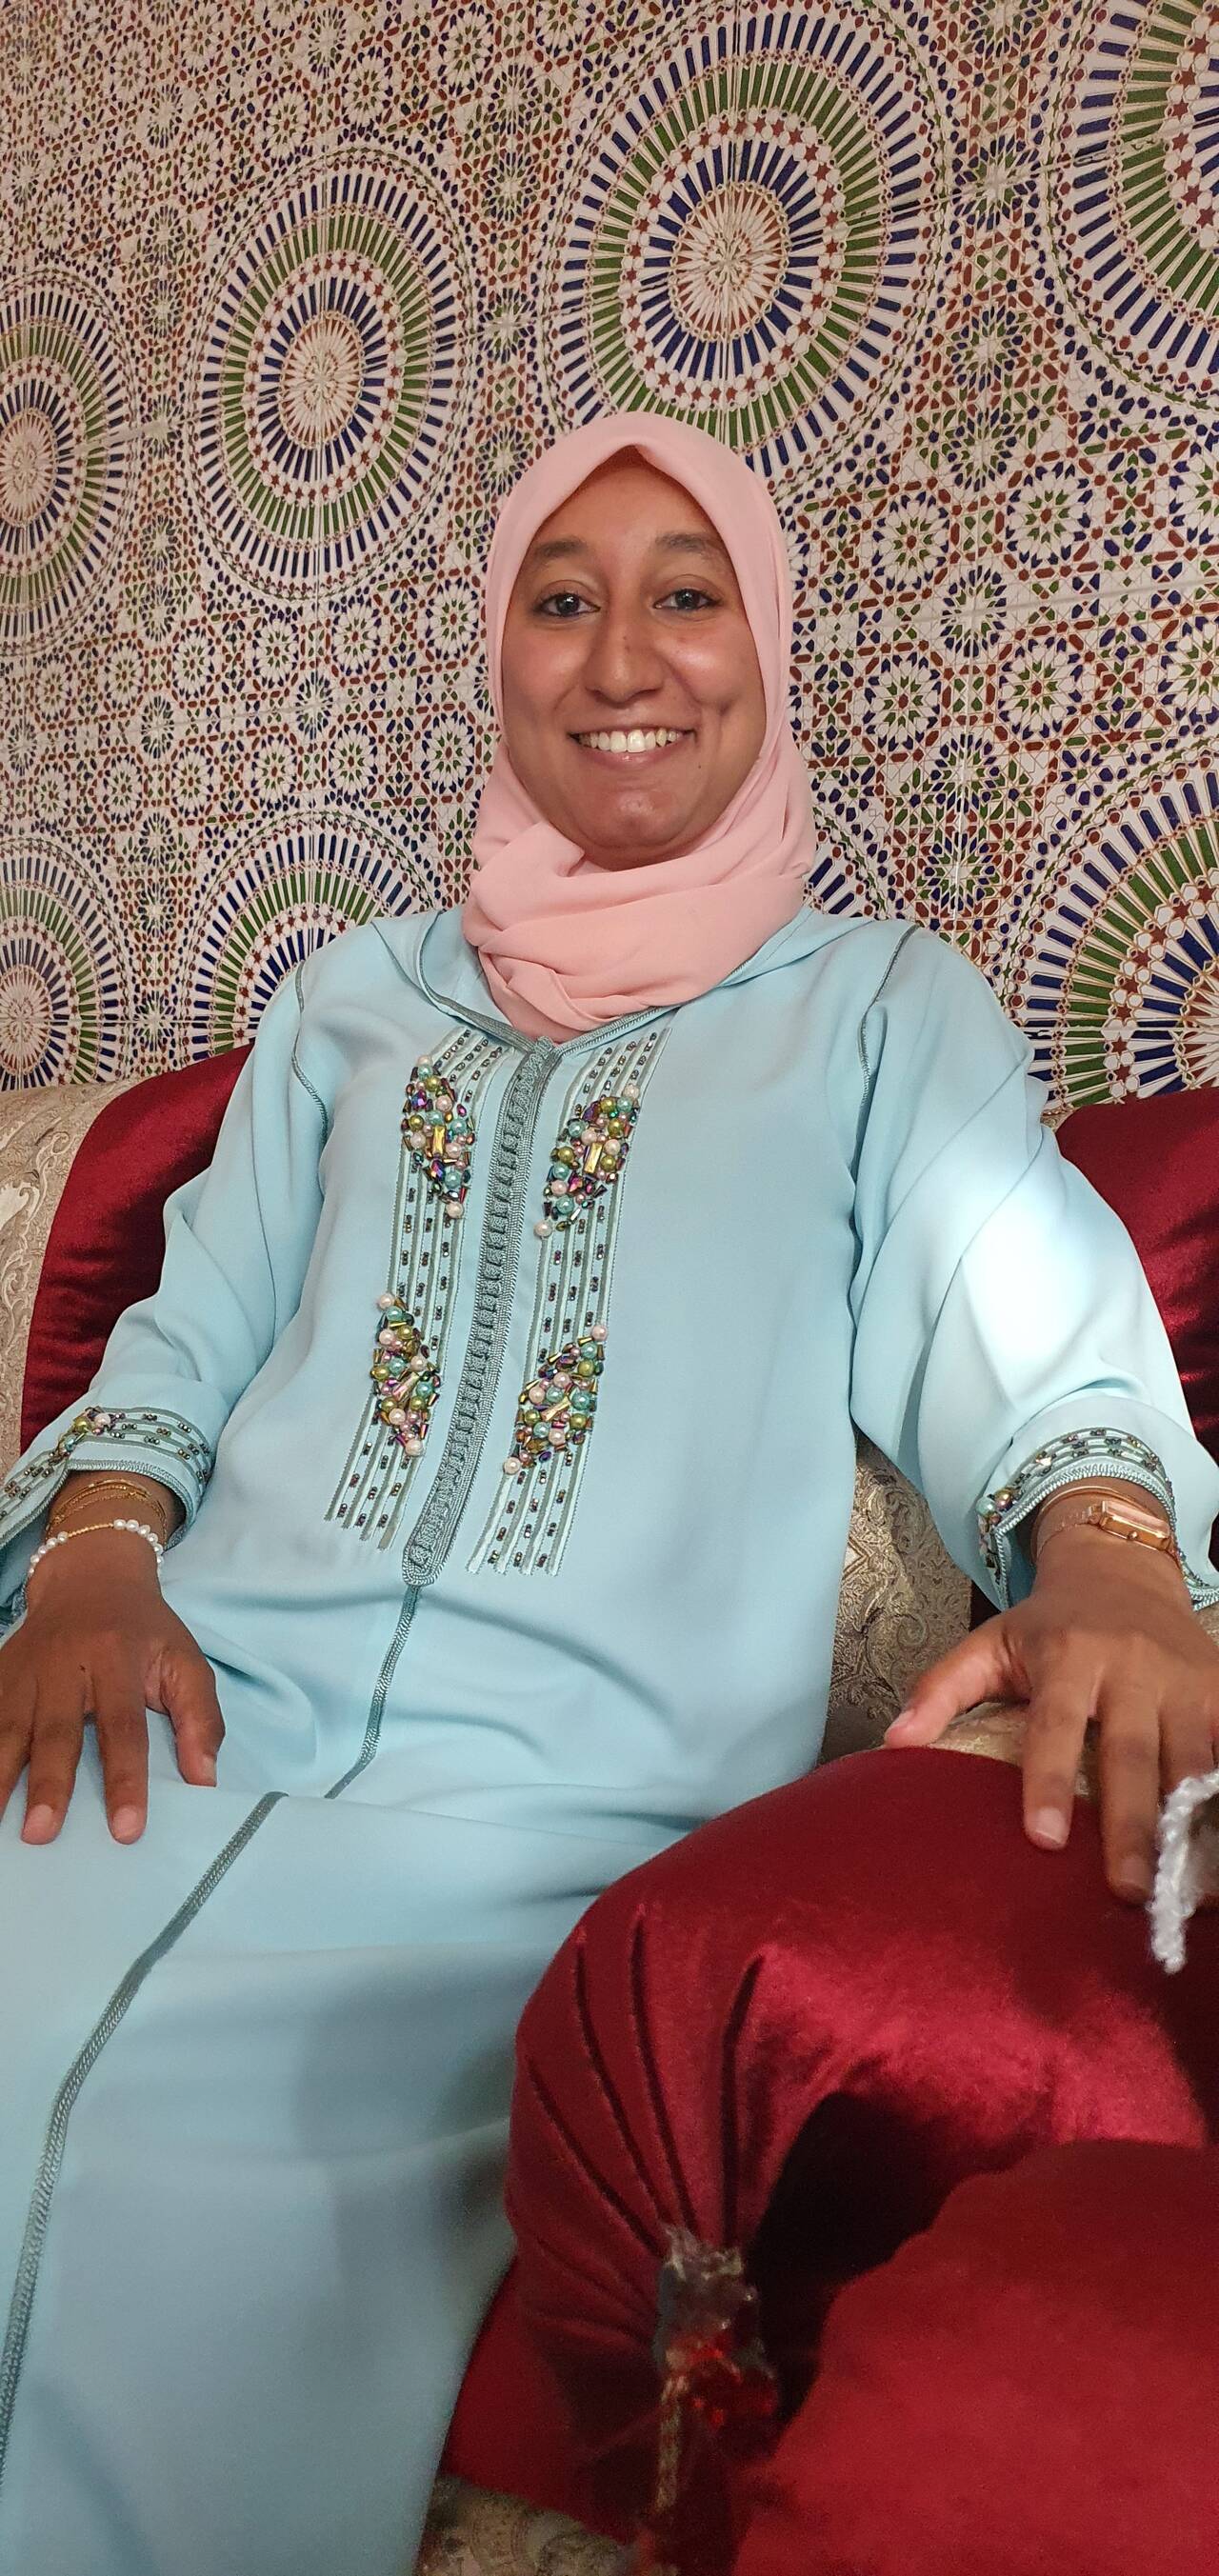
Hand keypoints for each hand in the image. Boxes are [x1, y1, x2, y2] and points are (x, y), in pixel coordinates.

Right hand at [0, 1531, 223, 1844]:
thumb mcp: (186, 1661)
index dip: (125, 1779)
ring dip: (0, 1776)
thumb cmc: (145, 1632)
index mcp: (120, 1658)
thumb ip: (201, 1719)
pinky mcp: (1, 1674)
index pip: (124, 1727)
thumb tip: (205, 1782)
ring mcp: (28, 1669)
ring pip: (10, 1727)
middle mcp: (68, 1663)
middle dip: (49, 1785)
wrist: (91, 1576)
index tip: (126, 1830)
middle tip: (42, 1834)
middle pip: (57, 1731)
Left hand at [885, 1533, 1218, 1901]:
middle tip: (1127, 1891)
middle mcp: (1130, 1667)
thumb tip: (894, 1742)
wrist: (1123, 1568)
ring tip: (1181, 1884)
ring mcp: (1183, 1680)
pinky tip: (1213, 1837)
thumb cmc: (1050, 1622)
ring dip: (1187, 1821)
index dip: (1048, 1780)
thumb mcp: (991, 1642)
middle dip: (1131, 1826)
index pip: (1055, 1724)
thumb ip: (941, 1688)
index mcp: (1068, 1655)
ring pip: (1190, 1758)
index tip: (1042, 1839)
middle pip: (1131, 1755)